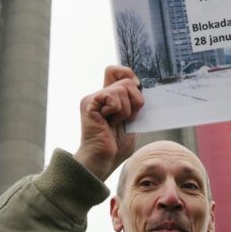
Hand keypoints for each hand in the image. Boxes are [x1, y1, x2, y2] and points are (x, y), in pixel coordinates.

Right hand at [74, 65, 144, 180]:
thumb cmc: (116, 145)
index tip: (136, 90)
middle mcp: (99, 94)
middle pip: (126, 79)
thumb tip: (141, 85)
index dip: (129, 75)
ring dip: (127, 110)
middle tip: (126, 118)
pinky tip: (108, 123)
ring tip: (116, 123)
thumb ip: (134, 102)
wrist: (103, 160)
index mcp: (108, 97)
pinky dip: (118, 112)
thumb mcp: (132, 119)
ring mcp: (93, 98)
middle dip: (135, 100)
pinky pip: (113, 98)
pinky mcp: (89, 103)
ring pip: (122, 89)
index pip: (116, 71)